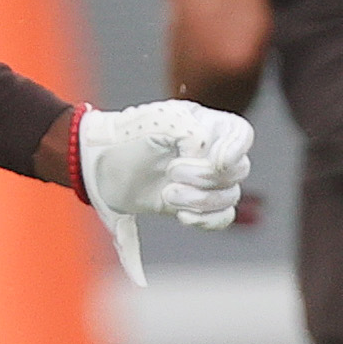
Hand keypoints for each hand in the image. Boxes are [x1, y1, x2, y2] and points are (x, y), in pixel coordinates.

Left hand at [76, 100, 254, 284]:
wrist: (100, 164)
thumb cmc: (128, 136)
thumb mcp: (161, 123)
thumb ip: (194, 134)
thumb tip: (215, 163)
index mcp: (207, 124)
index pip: (242, 134)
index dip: (236, 149)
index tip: (216, 160)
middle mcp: (212, 151)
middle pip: (238, 170)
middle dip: (205, 177)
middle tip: (171, 173)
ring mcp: (206, 180)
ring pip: (230, 197)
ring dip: (200, 200)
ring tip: (167, 194)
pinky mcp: (195, 204)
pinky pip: (222, 218)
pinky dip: (206, 220)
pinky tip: (182, 216)